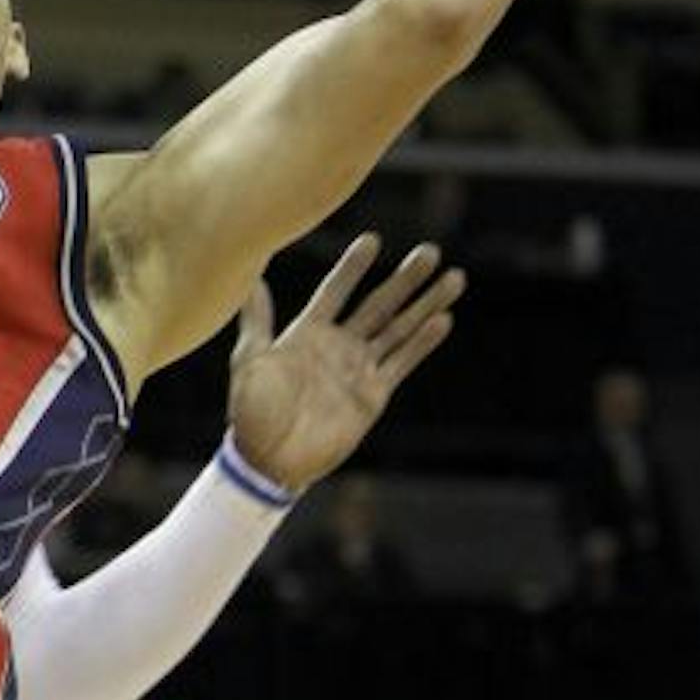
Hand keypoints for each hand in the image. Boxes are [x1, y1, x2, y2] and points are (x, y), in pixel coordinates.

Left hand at [226, 235, 460, 493]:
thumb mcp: (249, 359)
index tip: (373, 240)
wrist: (269, 458)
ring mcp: (359, 368)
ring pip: (399, 329)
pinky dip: (422, 342)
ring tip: (453, 278)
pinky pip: (402, 363)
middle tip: (431, 251)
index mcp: (307, 331)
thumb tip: (247, 278)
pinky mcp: (373, 394)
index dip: (354, 267)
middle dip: (404, 279)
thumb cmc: (251, 409)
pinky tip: (443, 320)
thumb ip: (256, 319)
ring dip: (425, 305)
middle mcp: (338, 344)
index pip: (336, 290)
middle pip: (378, 304)